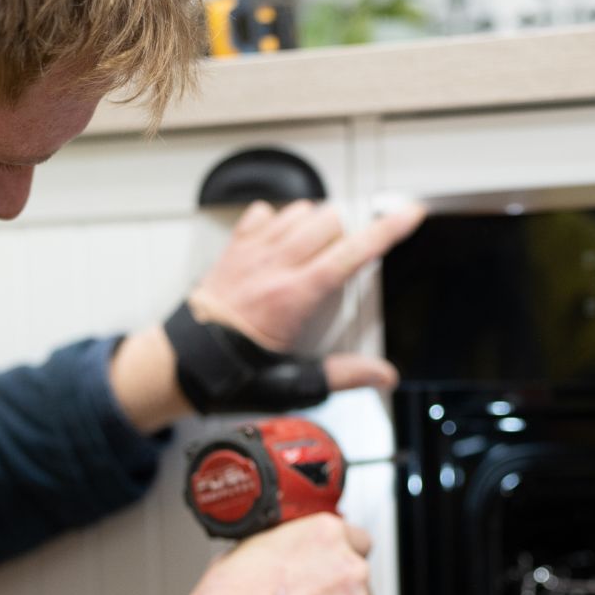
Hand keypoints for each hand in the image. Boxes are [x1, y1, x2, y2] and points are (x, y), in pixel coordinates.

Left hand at [189, 199, 425, 392]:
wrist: (184, 363)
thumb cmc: (234, 373)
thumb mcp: (292, 383)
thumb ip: (341, 375)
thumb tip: (382, 375)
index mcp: (295, 296)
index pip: (351, 252)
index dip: (386, 230)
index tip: (410, 213)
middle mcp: (275, 266)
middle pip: (328, 220)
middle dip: (346, 233)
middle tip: (344, 262)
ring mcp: (252, 253)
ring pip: (298, 210)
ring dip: (314, 224)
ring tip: (315, 253)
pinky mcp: (234, 250)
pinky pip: (263, 213)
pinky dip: (278, 221)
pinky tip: (281, 244)